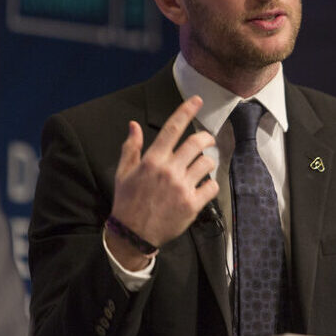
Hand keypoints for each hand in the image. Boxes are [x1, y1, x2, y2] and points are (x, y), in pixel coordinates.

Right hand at [107, 96, 217, 269]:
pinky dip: (210, 184)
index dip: (186, 111)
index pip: (172, 128)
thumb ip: (131, 147)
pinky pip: (211, 186)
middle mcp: (169, 171)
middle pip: (196, 143)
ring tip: (201, 167)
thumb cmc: (127, 201)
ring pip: (207, 163)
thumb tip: (134, 124)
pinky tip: (202, 187)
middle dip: (205, 138)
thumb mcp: (124, 172)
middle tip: (206, 140)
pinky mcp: (192, 204)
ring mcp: (182, 187)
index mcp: (152, 160)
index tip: (197, 100)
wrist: (132, 234)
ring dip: (207, 162)